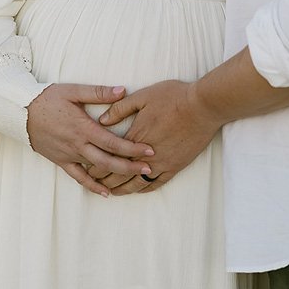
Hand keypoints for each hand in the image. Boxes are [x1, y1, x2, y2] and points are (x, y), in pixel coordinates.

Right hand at [26, 84, 154, 195]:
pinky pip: (78, 177)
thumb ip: (98, 92)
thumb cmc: (48, 99)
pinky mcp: (61, 161)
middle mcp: (78, 145)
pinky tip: (106, 192)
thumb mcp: (73, 91)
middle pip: (109, 160)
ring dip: (116, 176)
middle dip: (131, 166)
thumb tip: (123, 90)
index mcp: (83, 128)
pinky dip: (93, 186)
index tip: (150, 150)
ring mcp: (69, 155)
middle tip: (150, 169)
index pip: (113, 142)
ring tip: (135, 179)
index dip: (133, 148)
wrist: (20, 112)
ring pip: (96, 170)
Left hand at [96, 79, 220, 193]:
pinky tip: (137, 190)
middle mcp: (144, 155)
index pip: (109, 156)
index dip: (95, 164)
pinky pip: (155, 184)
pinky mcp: (175, 166)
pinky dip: (143, 189)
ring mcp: (160, 163)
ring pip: (135, 183)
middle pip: (118, 173)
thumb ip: (120, 108)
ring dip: (121, 189)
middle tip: (93, 183)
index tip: (86, 167)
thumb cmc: (174, 97)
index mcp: (134, 136)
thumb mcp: (143, 96)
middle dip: (103, 179)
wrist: (203, 107)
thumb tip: (101, 120)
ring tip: (111, 192)